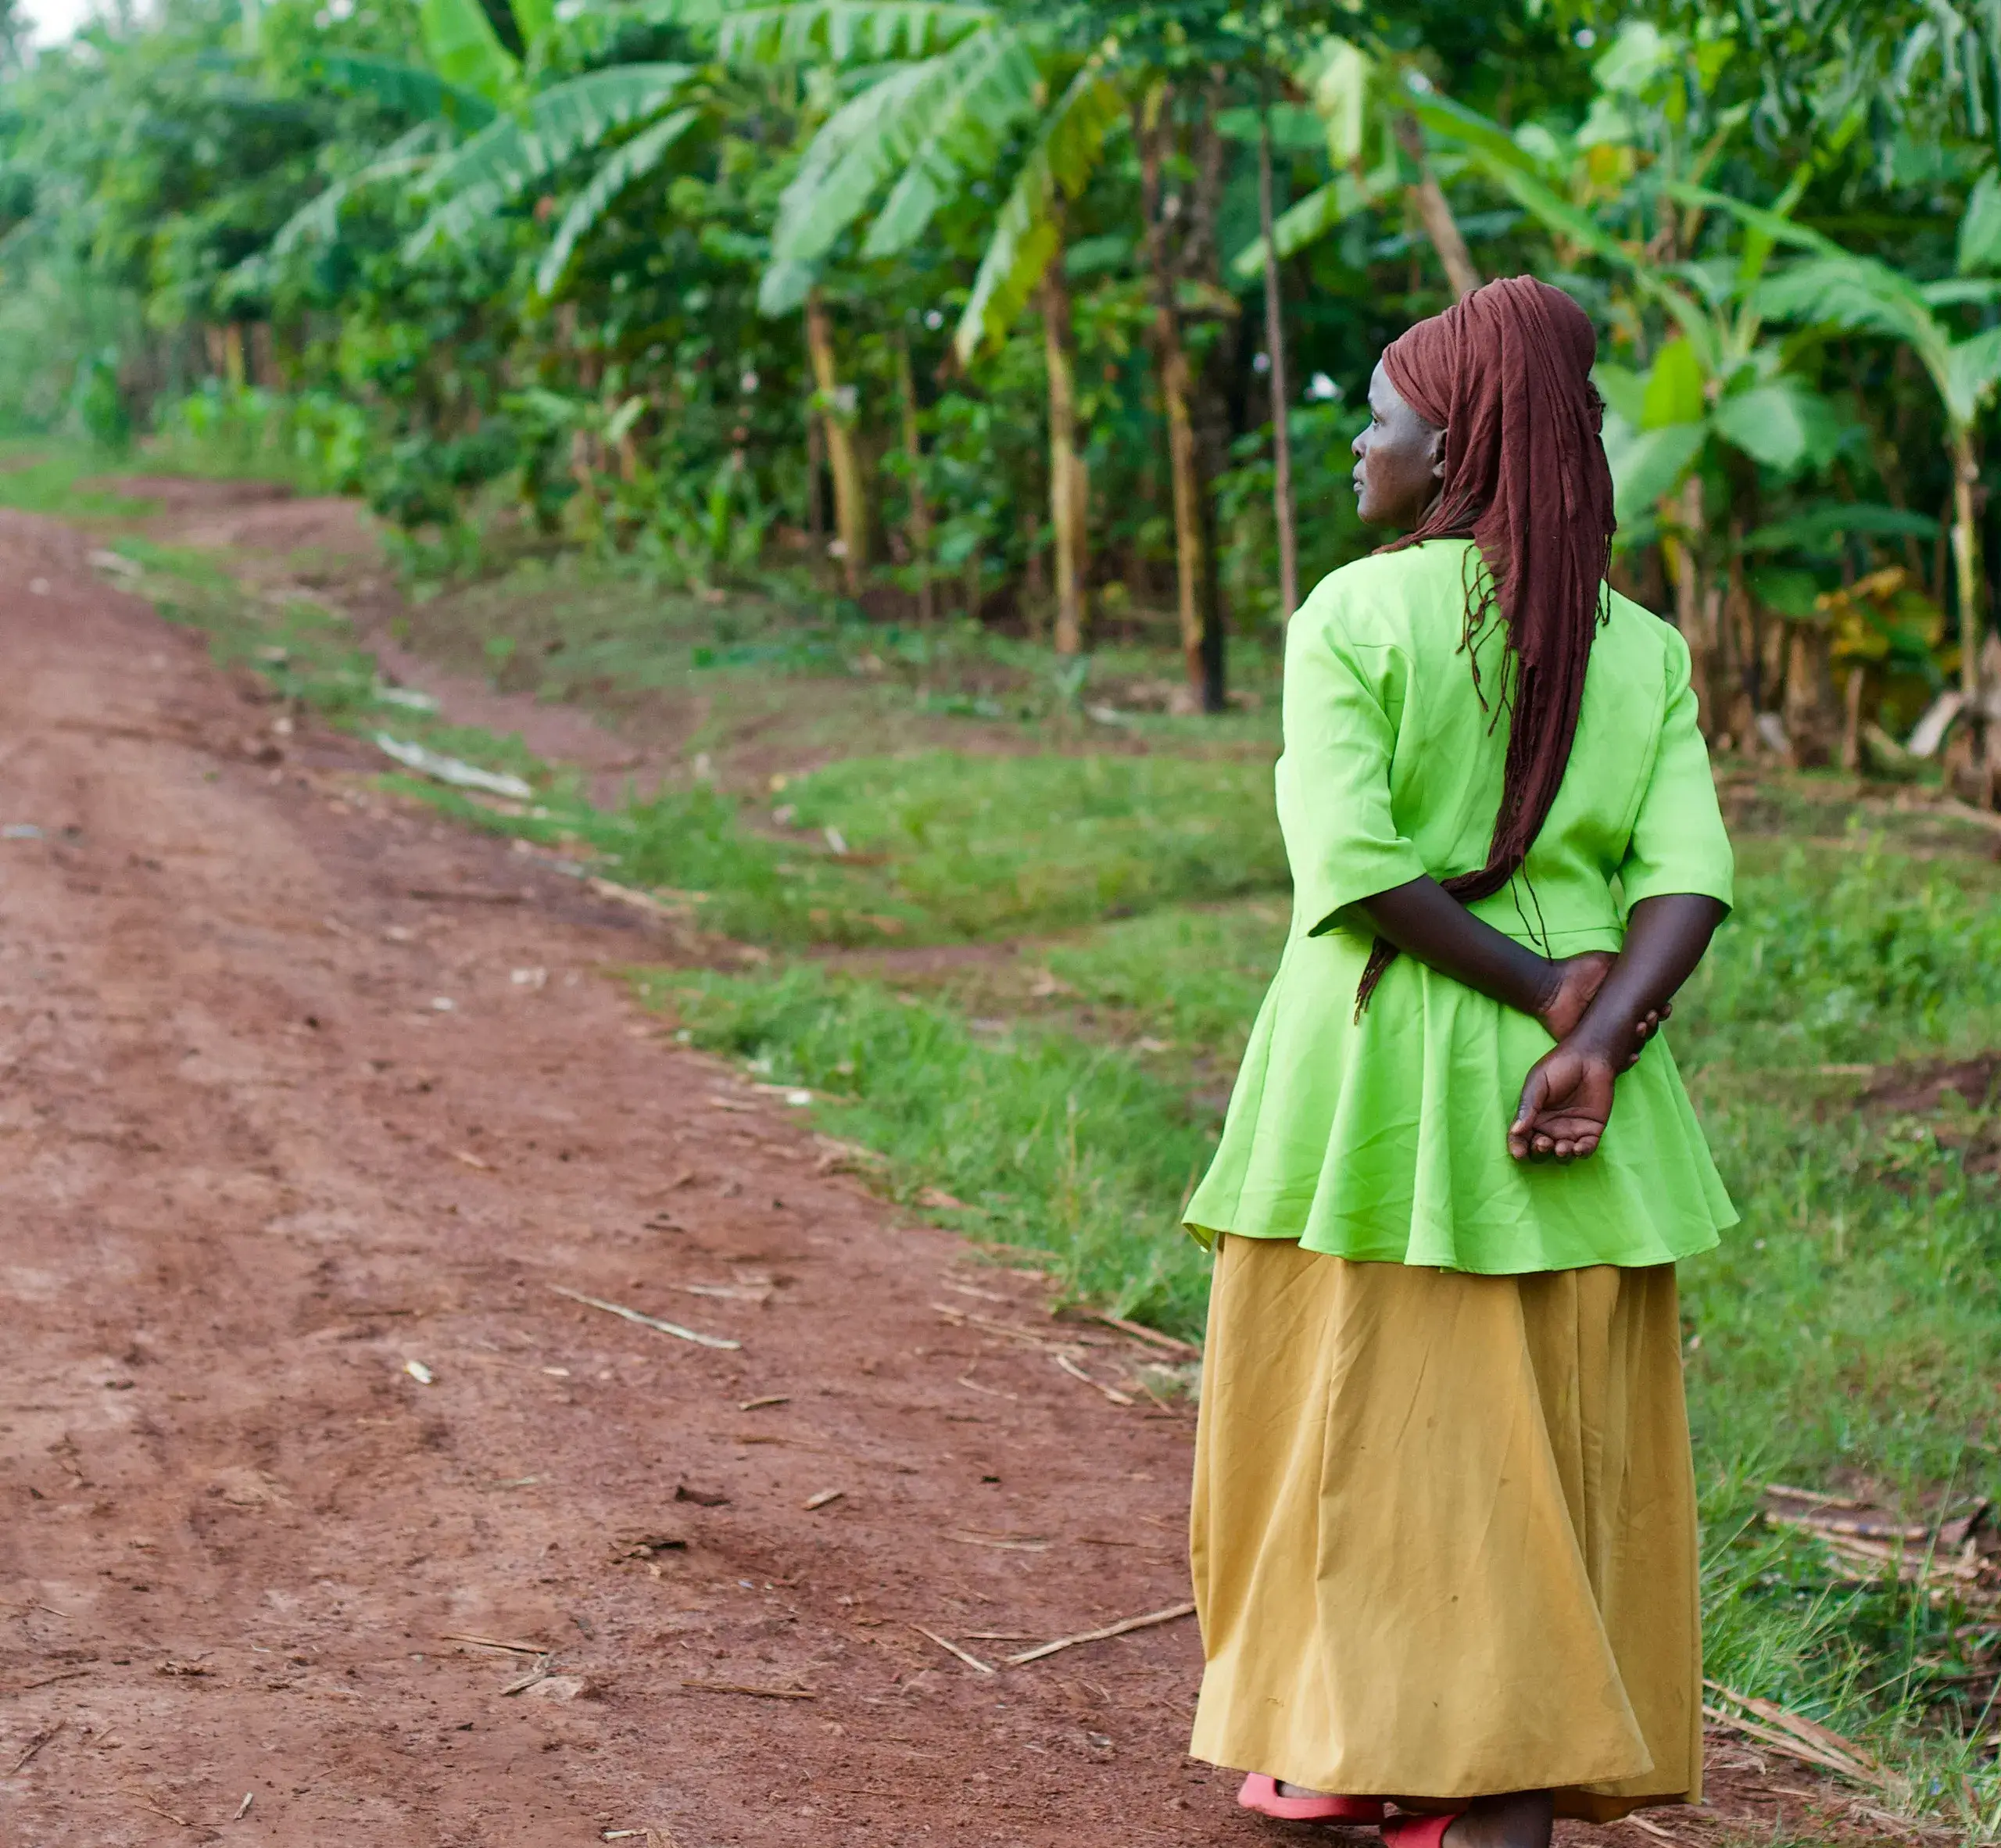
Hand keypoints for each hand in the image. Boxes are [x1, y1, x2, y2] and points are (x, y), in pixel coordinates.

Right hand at [1509, 1042, 1617, 1161]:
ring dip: (1560, 1156)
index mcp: (1533, 1117)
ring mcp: (1571, 1131)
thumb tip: (1516, 1131)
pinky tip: (1578, 1148)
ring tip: (1562, 1147)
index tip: (1519, 1153)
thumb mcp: (1538, 1083)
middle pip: (1540, 1150)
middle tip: (1543, 1142)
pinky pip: (1586, 1149)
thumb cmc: (1559, 1067)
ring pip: (1562, 1154)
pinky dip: (1582, 1153)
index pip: (1521, 1137)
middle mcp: (1550, 1127)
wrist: (1590, 1058)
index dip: (1518, 1147)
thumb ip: (1527, 1107)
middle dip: (1539, 1151)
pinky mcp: (1591, 1131)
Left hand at [1536, 951, 1668, 1068]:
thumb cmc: (1577, 972)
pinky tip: (1633, 1055)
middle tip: (1653, 1016)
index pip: (1648, 1011)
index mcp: (1623, 1003)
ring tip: (1642, 1027)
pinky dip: (1625, 1060)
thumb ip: (1627, 965)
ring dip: (1642, 1039)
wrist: (1551, 985)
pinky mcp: (1592, 1049)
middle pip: (1644, 1029)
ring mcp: (1605, 1037)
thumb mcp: (1606, 963)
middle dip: (1653, 1025)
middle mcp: (1617, 1021)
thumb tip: (1649, 963)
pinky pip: (1613, 1061)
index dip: (1659, 1011)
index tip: (1666, 1007)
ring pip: (1631, 1045)